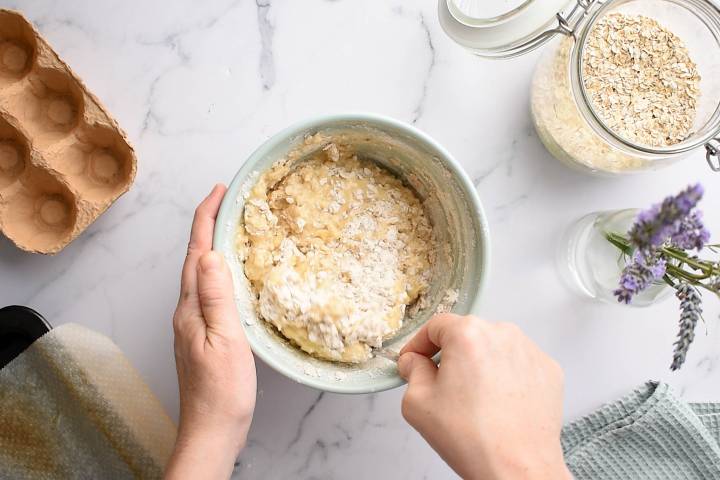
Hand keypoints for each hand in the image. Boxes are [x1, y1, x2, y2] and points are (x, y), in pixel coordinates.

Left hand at [165, 184, 256, 479]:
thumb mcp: (225, 340)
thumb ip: (216, 297)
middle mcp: (186, 311)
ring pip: (200, 273)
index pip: (197, 252)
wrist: (213, 429)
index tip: (220, 190)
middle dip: (208, 224)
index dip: (206, 217)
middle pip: (194, 257)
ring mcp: (192, 323)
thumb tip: (210, 254)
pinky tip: (230, 272)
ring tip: (229, 226)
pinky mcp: (201, 334)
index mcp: (191, 308)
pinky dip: (218, 270)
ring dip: (212, 244)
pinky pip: (207, 290)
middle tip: (227, 200)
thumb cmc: (223, 391)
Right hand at [398, 314, 570, 479]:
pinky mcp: (548, 370)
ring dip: (480, 365)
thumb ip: (412, 372)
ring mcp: (530, 351)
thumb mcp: (418, 403)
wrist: (518, 469)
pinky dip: (505, 377)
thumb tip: (415, 362)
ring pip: (493, 348)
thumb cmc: (473, 439)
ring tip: (473, 400)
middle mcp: (503, 334)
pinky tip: (497, 403)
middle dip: (451, 356)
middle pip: (467, 335)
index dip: (419, 345)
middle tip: (442, 385)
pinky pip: (518, 364)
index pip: (435, 326)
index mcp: (468, 334)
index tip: (414, 360)